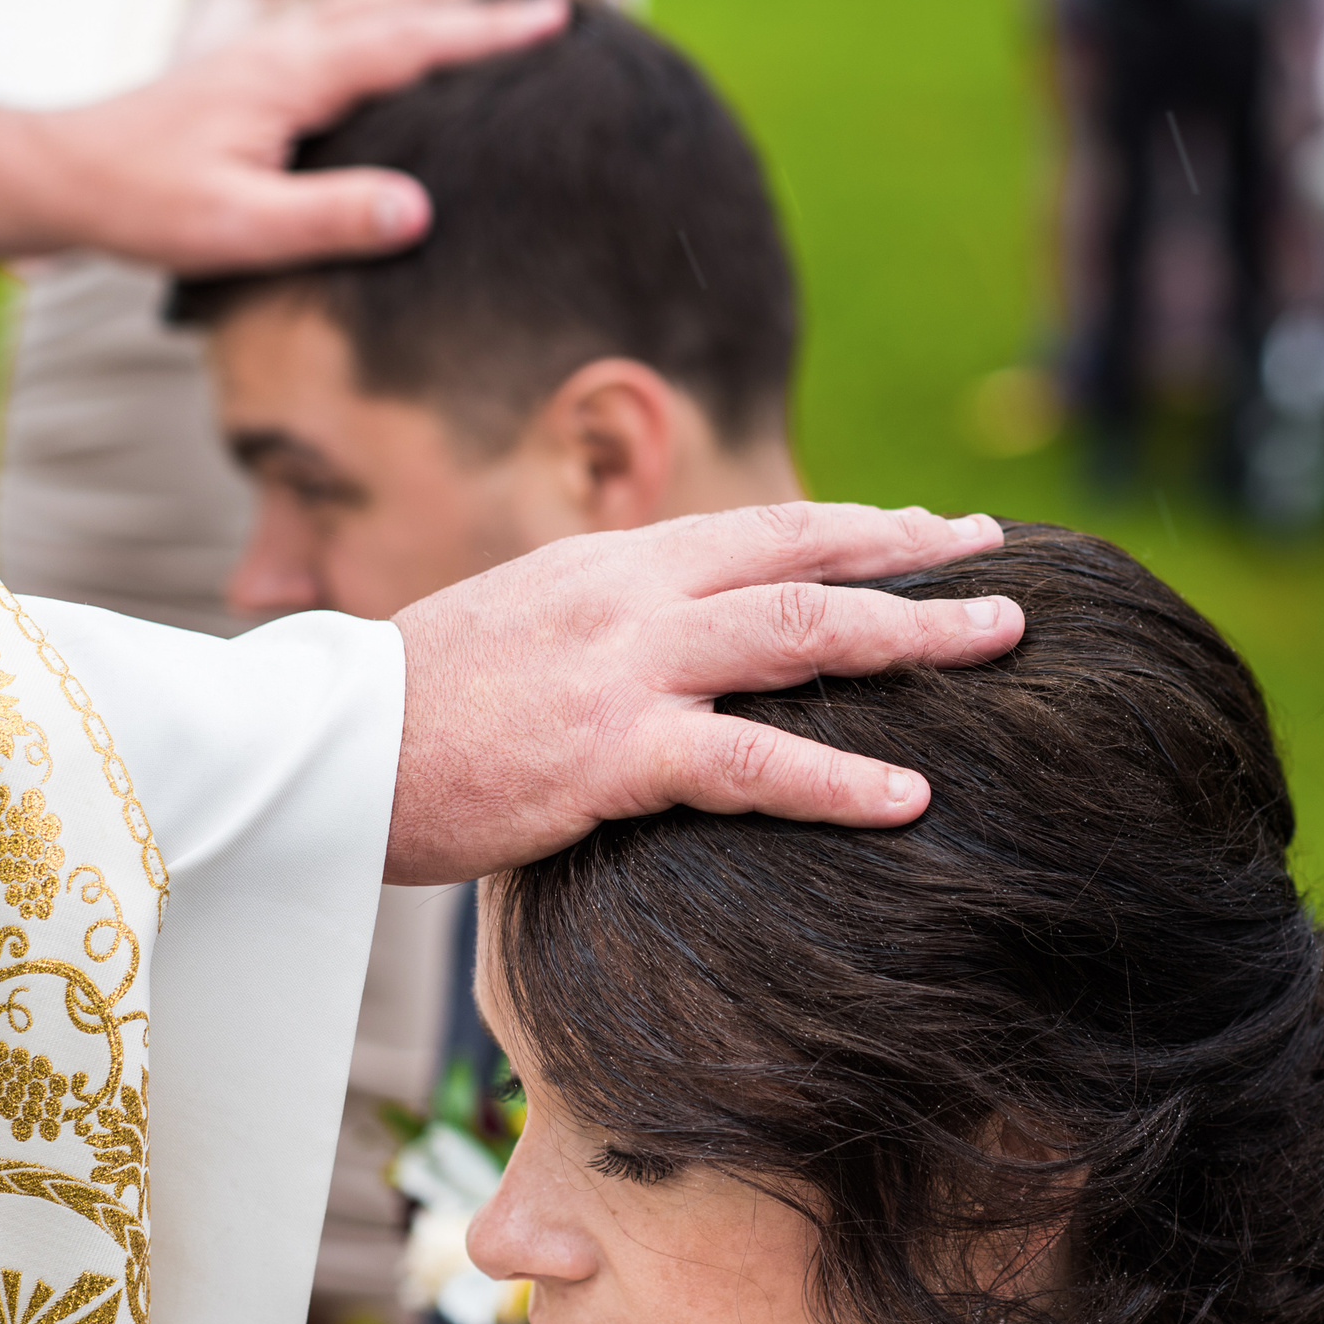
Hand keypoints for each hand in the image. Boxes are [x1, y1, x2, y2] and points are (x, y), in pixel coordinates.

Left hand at [0, 0, 571, 271]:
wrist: (65, 174)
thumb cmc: (143, 203)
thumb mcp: (236, 228)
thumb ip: (327, 219)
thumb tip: (417, 210)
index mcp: (292, 76)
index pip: (409, 43)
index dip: (486, 32)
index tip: (554, 22)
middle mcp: (289, 48)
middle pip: (404, 2)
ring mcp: (275, 52)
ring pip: (379, 5)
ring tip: (510, 0)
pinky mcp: (264, 69)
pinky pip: (355, 25)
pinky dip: (406, 17)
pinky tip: (420, 36)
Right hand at [387, 504, 1025, 883]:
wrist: (320, 755)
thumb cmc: (412, 715)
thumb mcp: (515, 636)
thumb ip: (601, 630)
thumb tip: (668, 652)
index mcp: (607, 565)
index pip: (758, 529)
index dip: (855, 527)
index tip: (928, 529)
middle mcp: (628, 594)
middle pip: (804, 558)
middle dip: (915, 560)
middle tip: (1001, 569)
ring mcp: (625, 667)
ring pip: (803, 633)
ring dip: (915, 635)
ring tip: (1002, 644)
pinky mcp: (613, 751)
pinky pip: (752, 762)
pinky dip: (840, 779)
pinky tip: (911, 797)